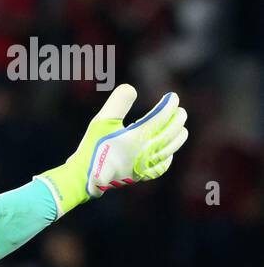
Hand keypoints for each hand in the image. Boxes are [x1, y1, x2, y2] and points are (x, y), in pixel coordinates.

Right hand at [37, 84, 187, 215]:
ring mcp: (145, 165)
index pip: (161, 117)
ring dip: (178, 136)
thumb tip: (131, 88)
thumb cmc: (92, 147)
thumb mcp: (101, 121)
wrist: (84, 177)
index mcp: (137, 137)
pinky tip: (167, 152)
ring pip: (169, 149)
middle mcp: (145, 151)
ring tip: (182, 128)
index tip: (172, 97)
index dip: (169, 105)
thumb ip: (117, 102)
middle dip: (177, 119)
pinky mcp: (140, 176)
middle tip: (180, 110)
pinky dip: (168, 156)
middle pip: (170, 132)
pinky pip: (161, 166)